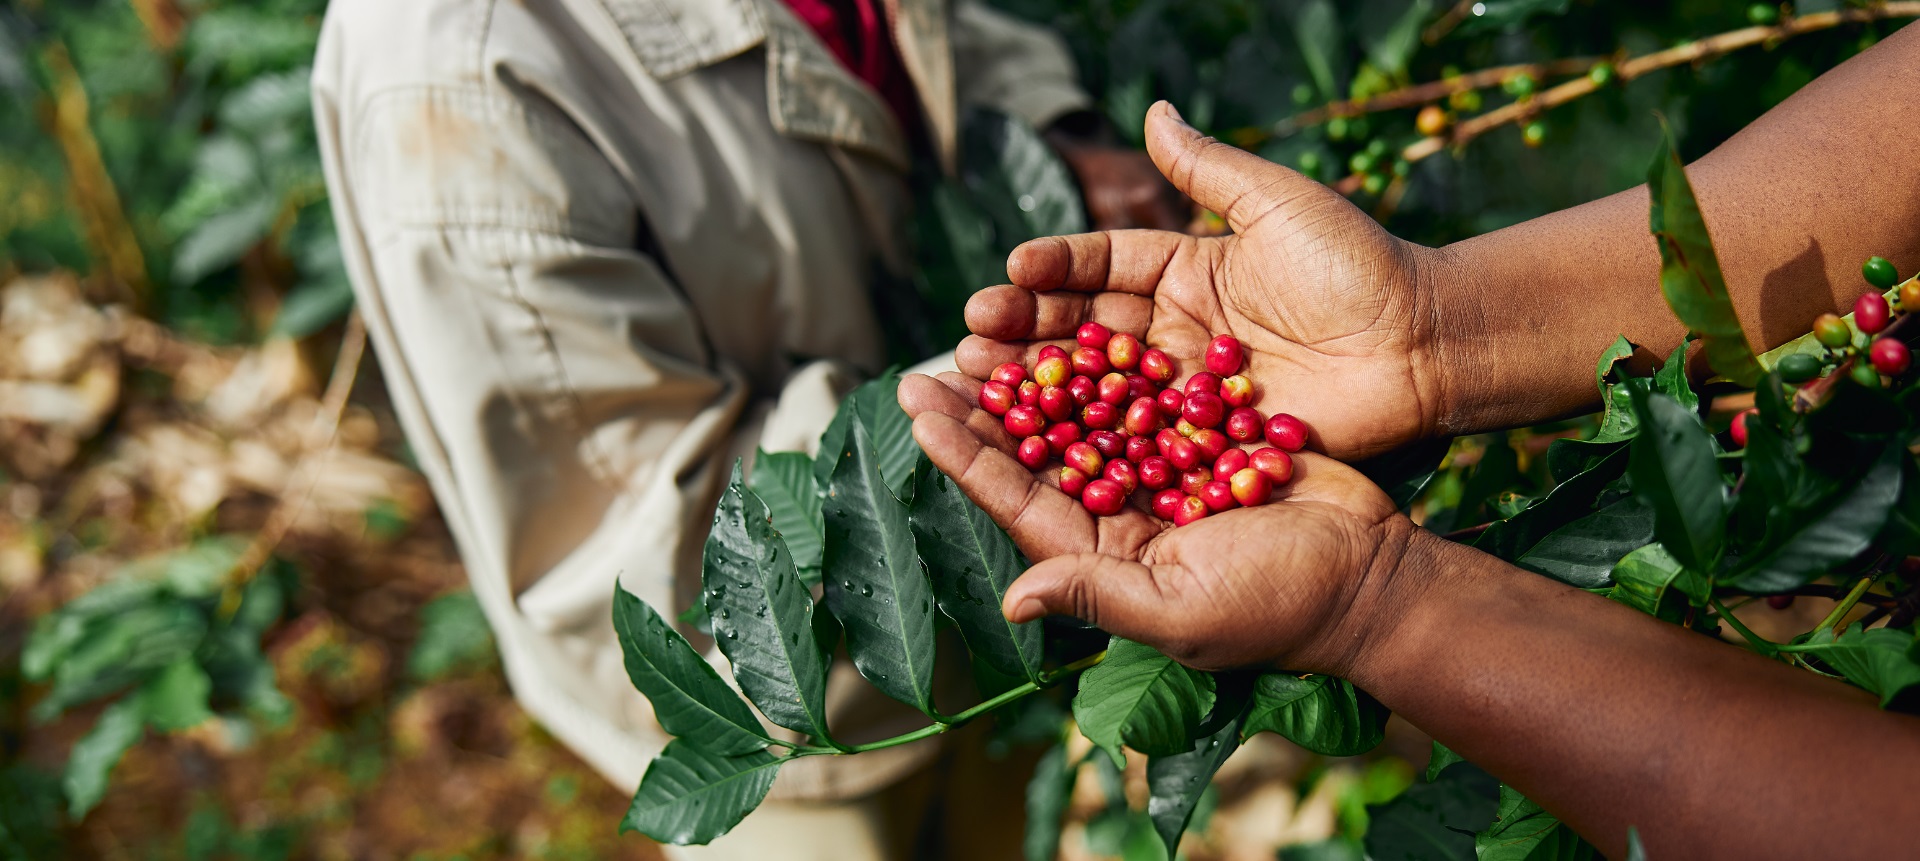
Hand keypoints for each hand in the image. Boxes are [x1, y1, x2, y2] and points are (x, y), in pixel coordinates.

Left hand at [898, 372, 1414, 674]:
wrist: (1374, 573)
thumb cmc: (1280, 606)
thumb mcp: (1181, 610)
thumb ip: (1097, 594)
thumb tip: (1013, 600)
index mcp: (1103, 557)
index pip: (1017, 500)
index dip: (966, 455)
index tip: (918, 407)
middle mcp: (1121, 514)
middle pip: (1038, 452)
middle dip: (986, 407)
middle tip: (936, 357)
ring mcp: (1161, 474)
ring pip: (1083, 415)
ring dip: (1038, 375)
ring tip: (991, 328)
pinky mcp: (1202, 439)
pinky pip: (1143, 394)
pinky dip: (1108, 361)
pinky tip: (1073, 320)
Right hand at [969, 101, 1457, 458]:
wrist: (1424, 343)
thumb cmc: (1357, 264)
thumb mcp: (1277, 203)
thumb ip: (1208, 168)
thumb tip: (1153, 110)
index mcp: (1187, 269)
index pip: (1103, 265)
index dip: (1055, 268)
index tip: (1010, 268)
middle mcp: (1177, 330)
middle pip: (1085, 331)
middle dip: (1025, 332)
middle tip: (970, 335)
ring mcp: (1187, 391)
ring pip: (1099, 388)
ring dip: (1038, 388)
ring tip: (980, 382)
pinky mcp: (1206, 441)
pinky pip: (1141, 441)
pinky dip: (1091, 443)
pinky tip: (1039, 443)